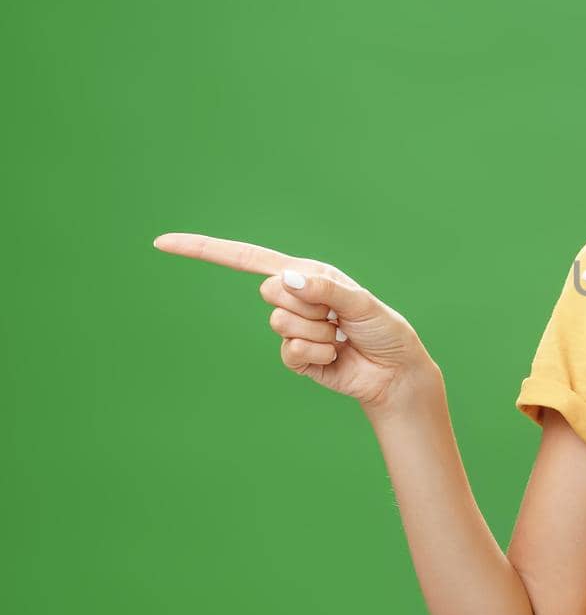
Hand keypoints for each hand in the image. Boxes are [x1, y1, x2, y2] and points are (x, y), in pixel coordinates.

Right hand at [152, 232, 436, 411]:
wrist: (394, 372)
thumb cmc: (384, 330)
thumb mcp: (360, 303)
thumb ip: (324, 290)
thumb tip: (283, 280)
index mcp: (306, 274)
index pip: (246, 258)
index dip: (204, 250)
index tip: (162, 243)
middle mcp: (294, 297)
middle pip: (270, 292)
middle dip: (309, 305)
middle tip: (336, 317)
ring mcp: (292, 329)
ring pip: (281, 324)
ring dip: (318, 333)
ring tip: (340, 337)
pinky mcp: (295, 357)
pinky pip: (289, 353)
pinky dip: (316, 355)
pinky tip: (335, 356)